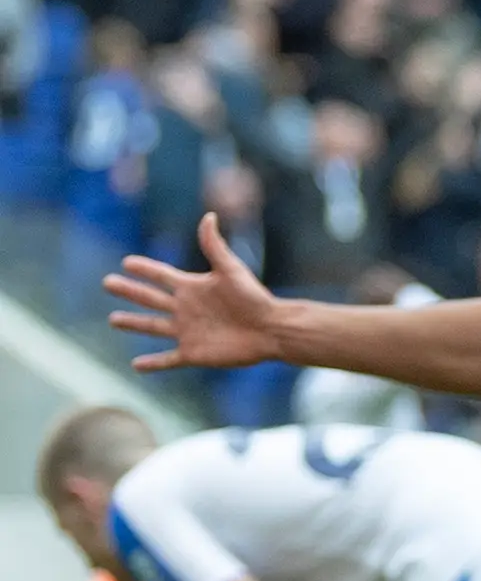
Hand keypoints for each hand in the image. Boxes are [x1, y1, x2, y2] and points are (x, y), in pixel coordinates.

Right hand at [106, 214, 282, 371]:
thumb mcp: (231, 270)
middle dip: (129, 291)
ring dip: (133, 323)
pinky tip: (136, 364)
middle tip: (108, 283)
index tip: (127, 262)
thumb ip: (214, 246)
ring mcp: (187, 331)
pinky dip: (152, 363)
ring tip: (114, 319)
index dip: (144, 268)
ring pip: (153, 326)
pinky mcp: (193, 353)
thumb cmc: (254, 298)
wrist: (272, 329)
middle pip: (150, 298)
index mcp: (192, 287)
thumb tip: (208, 216)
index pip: (161, 275)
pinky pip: (168, 359)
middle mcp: (186, 308)